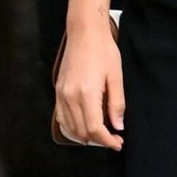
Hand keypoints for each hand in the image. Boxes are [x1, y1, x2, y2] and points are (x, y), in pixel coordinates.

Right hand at [54, 24, 124, 149]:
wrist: (84, 32)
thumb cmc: (103, 51)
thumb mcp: (116, 76)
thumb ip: (117, 103)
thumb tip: (118, 126)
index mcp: (87, 93)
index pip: (95, 128)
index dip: (107, 140)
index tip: (118, 144)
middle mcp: (70, 96)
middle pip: (82, 131)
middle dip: (99, 140)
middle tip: (114, 139)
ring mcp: (61, 94)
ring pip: (70, 126)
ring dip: (85, 135)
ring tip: (102, 134)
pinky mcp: (58, 90)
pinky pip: (61, 116)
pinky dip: (72, 126)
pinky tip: (84, 126)